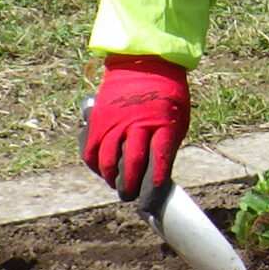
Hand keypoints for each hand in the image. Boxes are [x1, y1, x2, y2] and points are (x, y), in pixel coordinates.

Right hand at [85, 53, 190, 197]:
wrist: (145, 64)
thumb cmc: (167, 97)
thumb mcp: (177, 121)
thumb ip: (165, 148)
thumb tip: (157, 179)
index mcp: (164, 126)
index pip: (158, 166)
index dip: (152, 189)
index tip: (149, 205)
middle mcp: (138, 125)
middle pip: (132, 166)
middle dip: (130, 188)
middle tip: (131, 196)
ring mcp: (116, 123)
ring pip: (109, 161)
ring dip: (113, 179)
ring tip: (118, 184)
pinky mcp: (98, 121)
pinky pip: (91, 151)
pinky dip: (96, 166)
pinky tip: (103, 170)